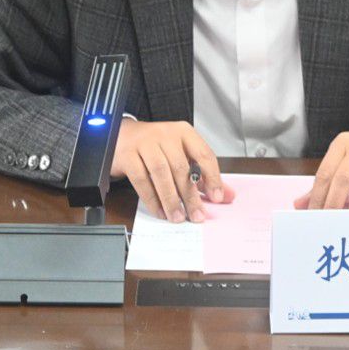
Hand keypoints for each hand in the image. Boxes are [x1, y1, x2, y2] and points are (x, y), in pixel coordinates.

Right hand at [111, 119, 234, 222]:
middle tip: (197, 216)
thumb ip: (204, 174)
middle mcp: (165, 134)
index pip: (203, 154)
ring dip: (171, 199)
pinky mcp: (128, 155)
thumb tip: (226, 195)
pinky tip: (160, 211)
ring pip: (161, 174)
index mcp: (183, 132)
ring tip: (178, 217)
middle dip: (191, 196)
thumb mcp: (181, 154)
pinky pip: (142, 180)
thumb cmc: (156, 147)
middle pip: (182, 168)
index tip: (217, 197)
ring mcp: (145, 143)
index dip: (213, 178)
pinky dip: (152, 199)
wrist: (122, 135)